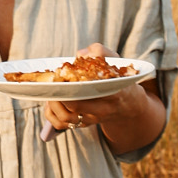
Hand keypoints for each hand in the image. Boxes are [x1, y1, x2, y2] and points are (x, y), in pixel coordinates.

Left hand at [42, 48, 164, 154]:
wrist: (126, 104)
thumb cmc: (116, 79)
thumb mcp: (115, 62)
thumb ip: (100, 52)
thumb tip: (81, 54)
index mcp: (112, 93)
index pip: (91, 90)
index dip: (73, 83)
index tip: (61, 74)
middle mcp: (101, 110)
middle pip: (75, 106)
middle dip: (59, 93)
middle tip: (53, 81)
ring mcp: (91, 119)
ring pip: (66, 118)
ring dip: (53, 104)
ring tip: (51, 90)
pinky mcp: (81, 125)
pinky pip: (60, 125)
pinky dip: (50, 113)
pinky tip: (52, 100)